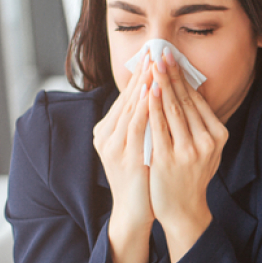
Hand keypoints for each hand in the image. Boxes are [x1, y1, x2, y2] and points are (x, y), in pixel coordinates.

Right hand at [92, 54, 153, 262]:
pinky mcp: (124, 158)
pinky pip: (136, 128)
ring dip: (142, 86)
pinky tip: (152, 93)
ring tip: (154, 66)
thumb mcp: (139, 144)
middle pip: (126, 98)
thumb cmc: (141, 177)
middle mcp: (106, 136)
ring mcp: (113, 147)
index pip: (125, 97)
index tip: (153, 56)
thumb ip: (142, 123)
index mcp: (107, 131)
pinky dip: (143, 108)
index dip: (139, 76)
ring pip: (129, 109)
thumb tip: (156, 96)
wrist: (135, 211)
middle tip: (154, 52)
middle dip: (142, 74)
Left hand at [147, 47, 227, 261]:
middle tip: (161, 52)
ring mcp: (188, 150)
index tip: (173, 58)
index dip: (184, 78)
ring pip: (172, 109)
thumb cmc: (191, 175)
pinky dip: (153, 105)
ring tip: (153, 64)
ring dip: (161, 84)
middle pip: (185, 101)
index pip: (197, 100)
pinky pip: (158, 126)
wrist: (183, 209)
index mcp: (218, 136)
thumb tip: (191, 91)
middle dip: (171, 74)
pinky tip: (148, 90)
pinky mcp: (168, 158)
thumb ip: (200, 124)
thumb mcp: (205, 149)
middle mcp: (206, 141)